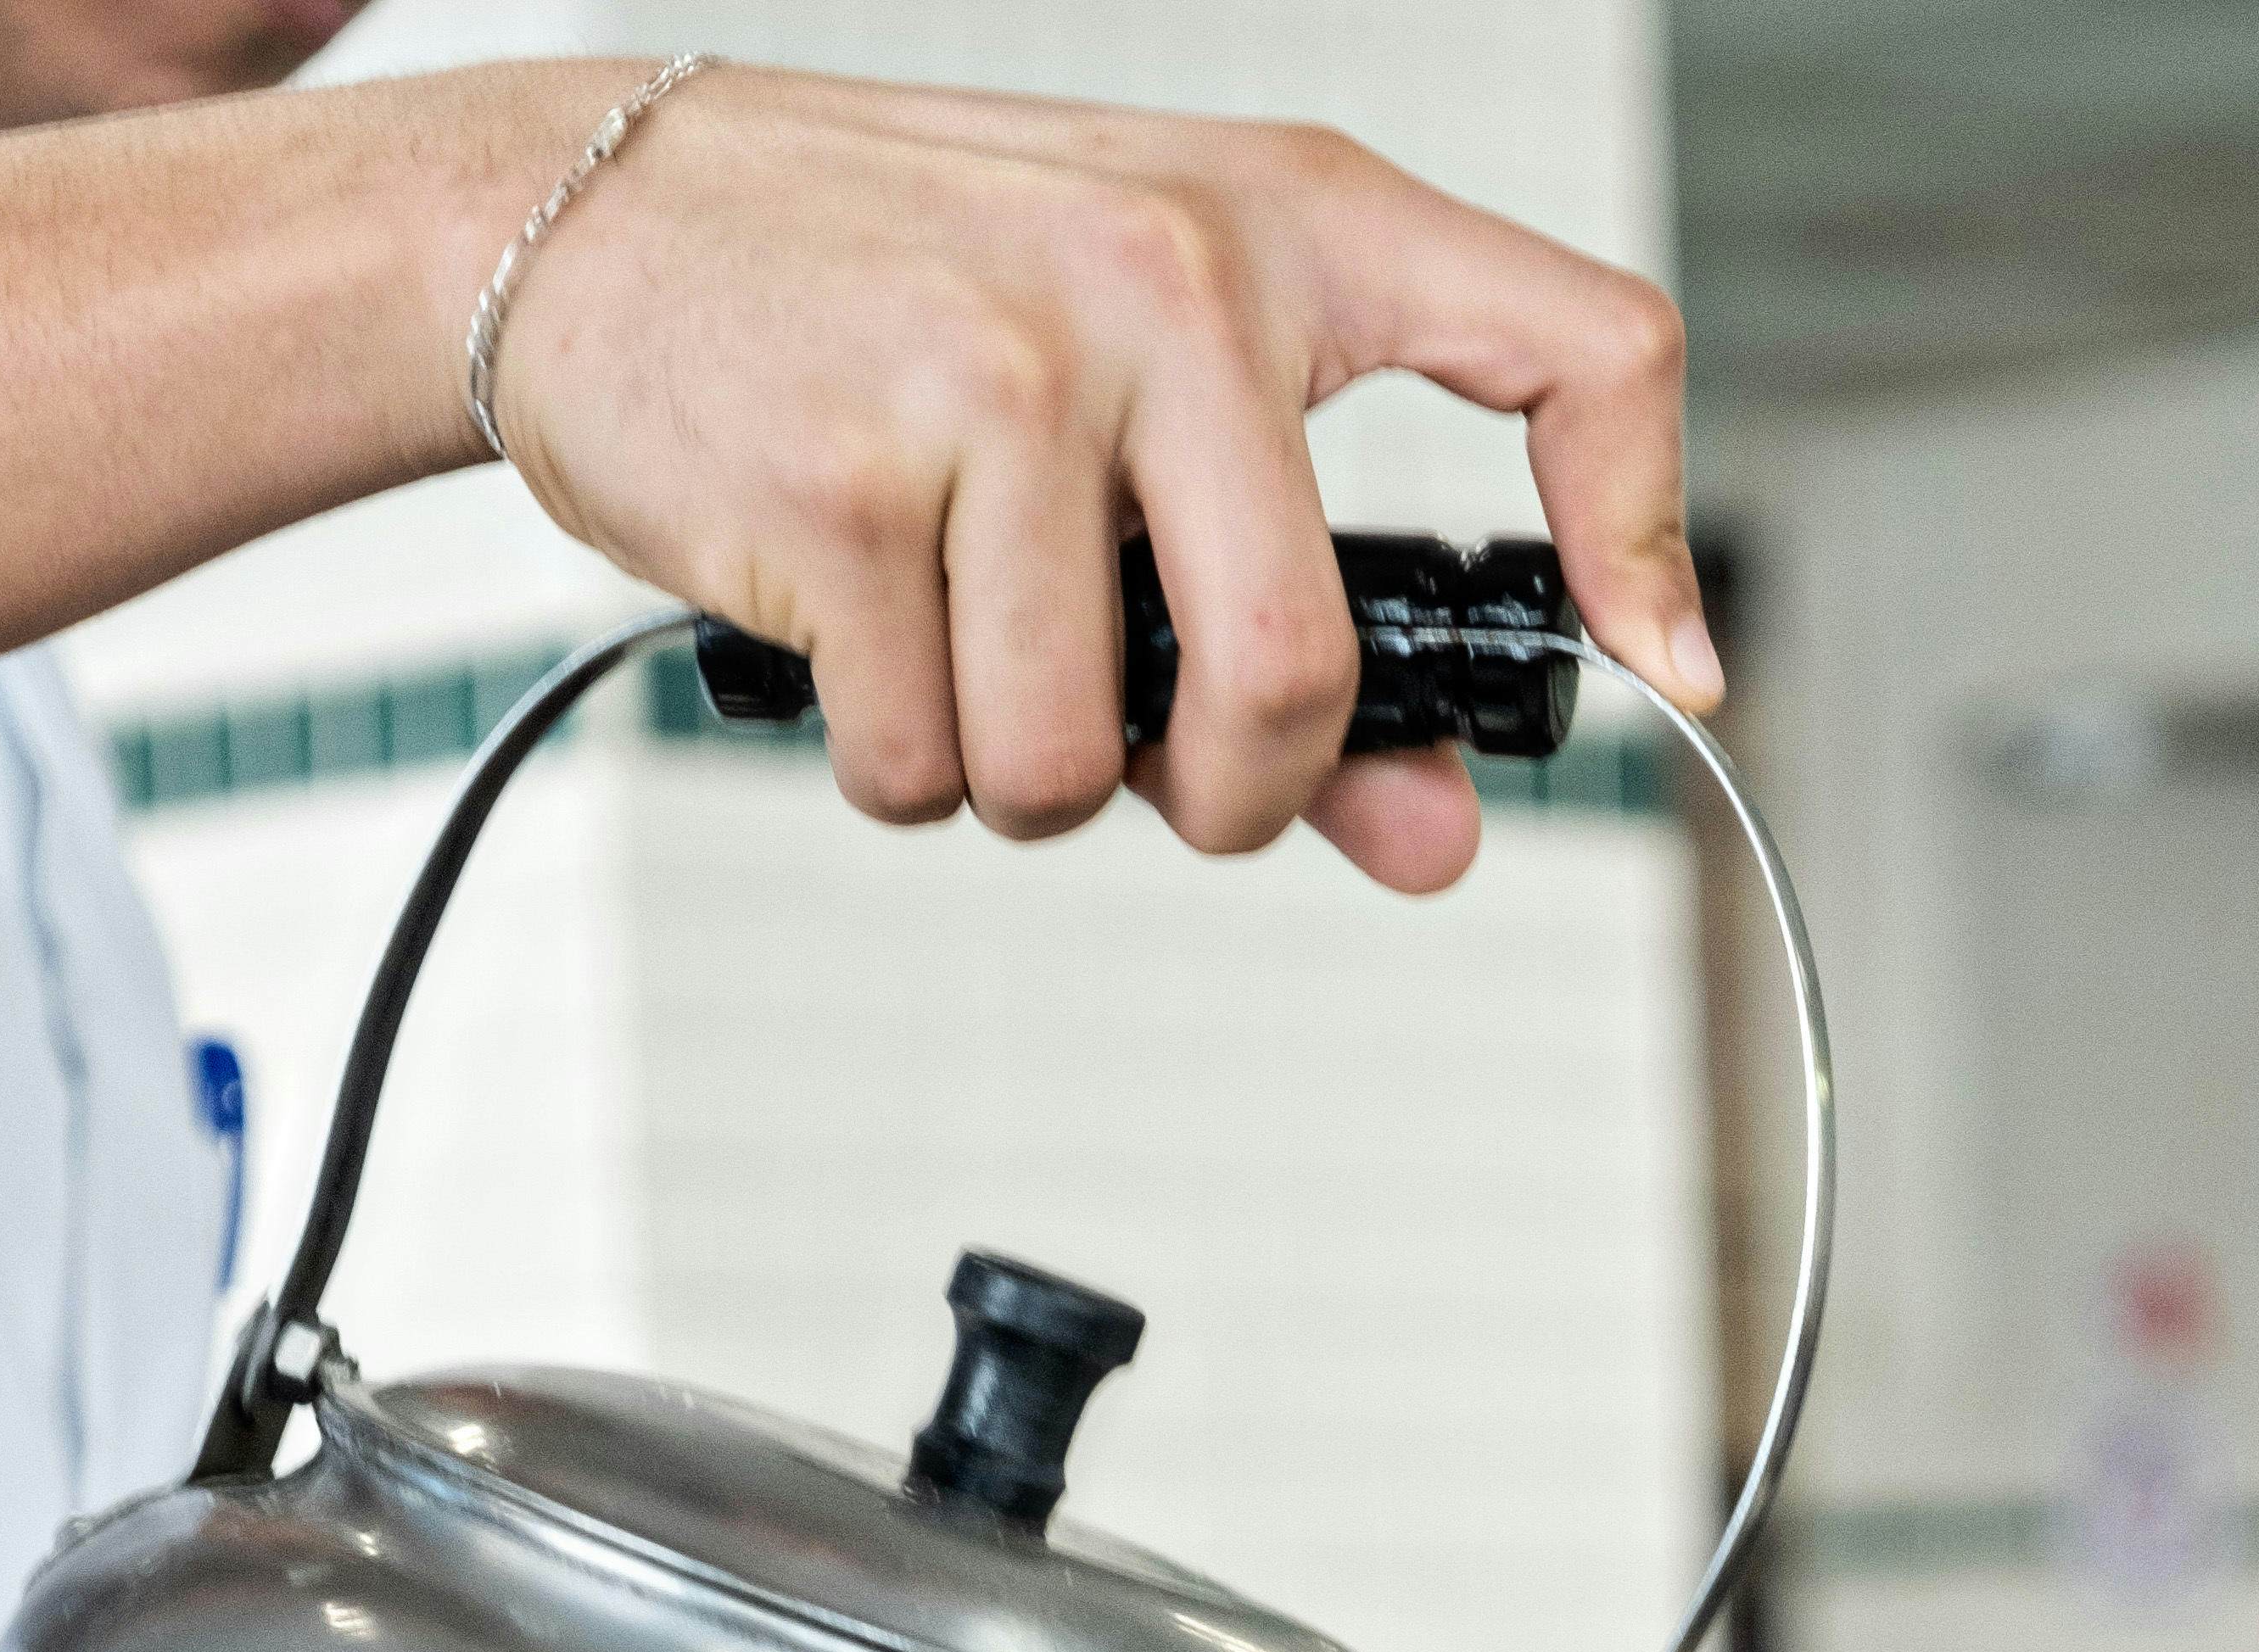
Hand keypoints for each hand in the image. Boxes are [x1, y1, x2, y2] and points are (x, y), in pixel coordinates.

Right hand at [477, 71, 1714, 893]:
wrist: (599, 213)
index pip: (1574, 342)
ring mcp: (998, 377)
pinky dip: (892, 760)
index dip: (1643, 533)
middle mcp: (1166, 280)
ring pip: (1074, 764)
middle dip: (1225, 800)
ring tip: (956, 642)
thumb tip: (1435, 832)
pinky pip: (925, 767)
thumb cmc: (899, 299)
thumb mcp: (1137, 403)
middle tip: (1156, 772)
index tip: (1659, 668)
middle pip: (1291, 684)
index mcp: (1281, 228)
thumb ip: (1302, 628)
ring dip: (1015, 780)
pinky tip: (852, 622)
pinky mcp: (844, 486)